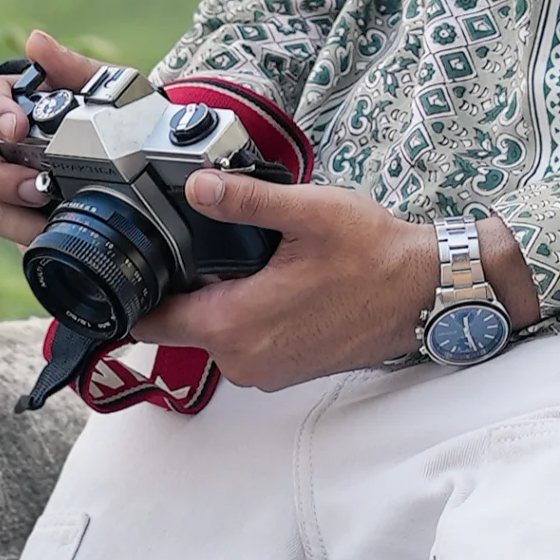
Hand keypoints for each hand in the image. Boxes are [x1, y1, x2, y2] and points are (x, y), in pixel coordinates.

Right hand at [0, 31, 105, 250]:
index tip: (15, 127)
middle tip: (31, 179)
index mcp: (19, 106)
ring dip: (9, 202)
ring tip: (45, 202)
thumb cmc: (119, 118)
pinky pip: (5, 226)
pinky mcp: (20, 219)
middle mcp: (3, 146)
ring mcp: (9, 185)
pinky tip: (48, 226)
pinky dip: (23, 229)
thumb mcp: (107, 89)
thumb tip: (35, 42)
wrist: (150, 170)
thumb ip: (72, 67)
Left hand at [145, 175, 537, 393]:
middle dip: (188, 285)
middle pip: (182, 323)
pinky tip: (274, 281)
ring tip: (252, 259)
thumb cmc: (375, 256)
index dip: (137, 293)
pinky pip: (244, 342)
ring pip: (214, 332)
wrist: (424, 294)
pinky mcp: (285, 371)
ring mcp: (266, 371)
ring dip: (221, 299)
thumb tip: (198, 187)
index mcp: (237, 325)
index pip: (152, 322)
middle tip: (210, 244)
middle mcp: (245, 359)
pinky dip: (247, 315)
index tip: (135, 267)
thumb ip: (246, 200)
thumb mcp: (308, 213)